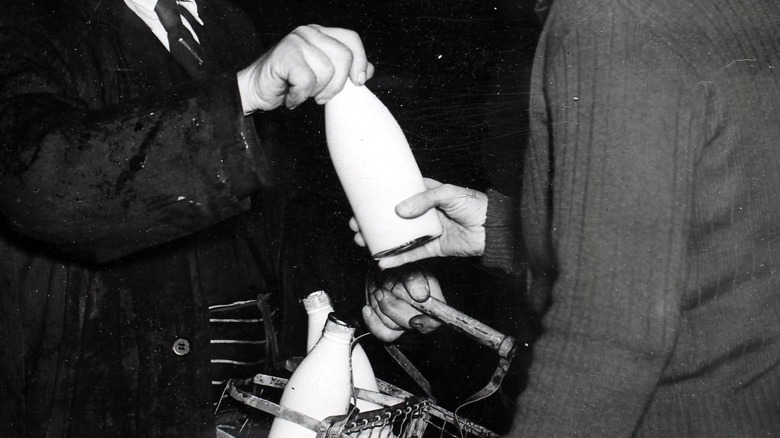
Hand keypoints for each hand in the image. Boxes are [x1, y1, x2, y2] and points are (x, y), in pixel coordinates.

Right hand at [237, 25, 374, 113]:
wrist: (255, 91)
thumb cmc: (287, 84)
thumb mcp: (322, 78)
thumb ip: (345, 71)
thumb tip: (369, 70)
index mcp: (321, 34)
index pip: (351, 39)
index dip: (360, 61)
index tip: (358, 82)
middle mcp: (309, 32)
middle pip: (344, 57)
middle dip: (337, 84)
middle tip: (320, 95)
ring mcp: (296, 41)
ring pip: (327, 71)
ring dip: (315, 92)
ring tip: (302, 93)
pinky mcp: (285, 54)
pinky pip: (307, 81)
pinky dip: (300, 96)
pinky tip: (291, 96)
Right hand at [350, 178, 487, 268]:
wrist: (494, 229)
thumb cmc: (475, 205)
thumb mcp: (449, 193)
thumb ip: (425, 199)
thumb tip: (400, 209)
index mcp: (425, 194)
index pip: (397, 194)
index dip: (379, 198)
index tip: (360, 203)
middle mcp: (423, 213)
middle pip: (392, 218)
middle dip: (371, 222)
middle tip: (355, 226)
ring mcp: (426, 231)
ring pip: (397, 237)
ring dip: (379, 241)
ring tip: (361, 242)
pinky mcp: (433, 248)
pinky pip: (411, 254)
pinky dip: (396, 258)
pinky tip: (381, 260)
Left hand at [362, 267, 444, 341]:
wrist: (383, 270)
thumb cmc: (400, 267)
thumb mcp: (409, 266)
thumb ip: (415, 279)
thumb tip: (421, 295)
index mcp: (433, 301)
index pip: (435, 320)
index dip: (426, 323)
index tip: (414, 320)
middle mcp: (421, 314)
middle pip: (409, 323)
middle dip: (392, 307)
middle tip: (381, 292)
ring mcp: (405, 321)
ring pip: (393, 327)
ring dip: (380, 308)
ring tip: (377, 292)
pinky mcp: (391, 325)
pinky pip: (383, 332)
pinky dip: (373, 321)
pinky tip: (367, 310)